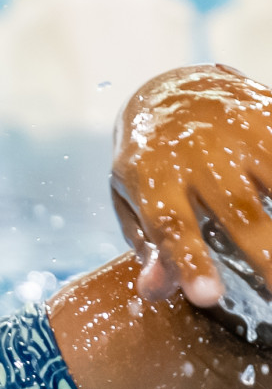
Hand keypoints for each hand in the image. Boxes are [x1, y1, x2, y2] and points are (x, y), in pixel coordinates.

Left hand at [111, 65, 271, 308]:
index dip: (191, 262)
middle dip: (265, 256)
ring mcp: (239, 134)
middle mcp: (197, 154)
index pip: (171, 225)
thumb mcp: (131, 201)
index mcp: (152, 176)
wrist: (173, 90)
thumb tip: (157, 292)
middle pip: (237, 211)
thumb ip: (148, 246)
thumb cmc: (149, 162)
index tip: (209, 298)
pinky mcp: (269, 118)